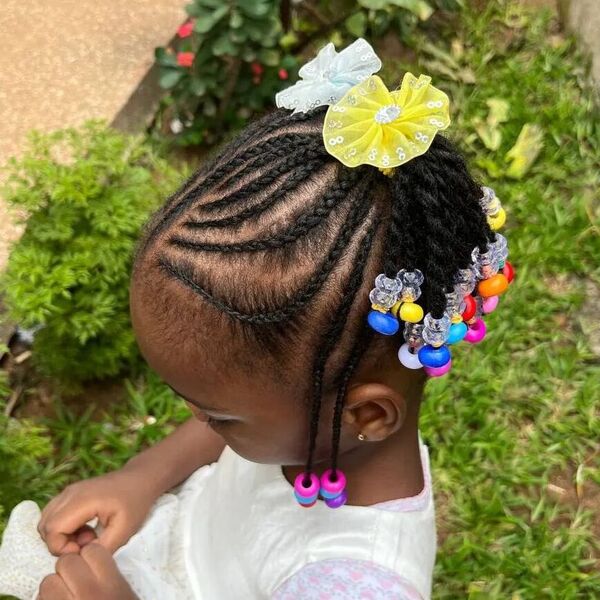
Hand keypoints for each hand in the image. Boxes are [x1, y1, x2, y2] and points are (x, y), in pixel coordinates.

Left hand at [37, 543, 137, 599]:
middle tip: (75, 584)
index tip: (91, 567)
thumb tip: (92, 560)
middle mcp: (88, 593)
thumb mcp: (125, 595)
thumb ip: (111, 576)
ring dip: (53, 588)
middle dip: (68, 571)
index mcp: (111, 585)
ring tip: (64, 598)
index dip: (89, 557)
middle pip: (66, 562)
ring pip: (47, 583)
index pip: (92, 551)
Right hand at [38, 467, 156, 555]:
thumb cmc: (135, 501)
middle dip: (60, 543)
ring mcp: (69, 491)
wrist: (141, 478)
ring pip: (47, 520)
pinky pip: (54, 514)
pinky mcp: (71, 492)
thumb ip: (101, 548)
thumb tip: (82, 558)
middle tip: (87, 543)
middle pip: (45, 526)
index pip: (52, 530)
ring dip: (61, 535)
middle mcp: (70, 493)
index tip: (85, 549)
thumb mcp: (124, 529)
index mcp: (82, 500)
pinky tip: (85, 528)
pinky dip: (63, 526)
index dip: (62, 547)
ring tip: (87, 536)